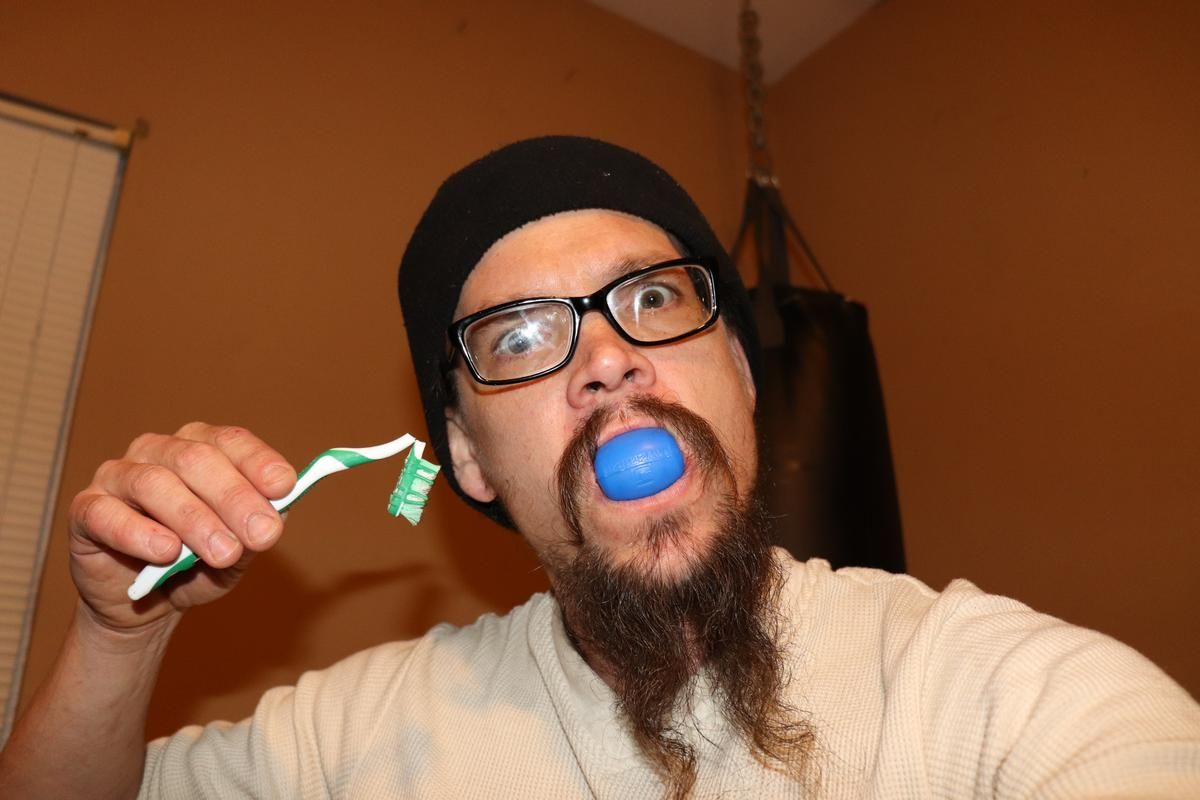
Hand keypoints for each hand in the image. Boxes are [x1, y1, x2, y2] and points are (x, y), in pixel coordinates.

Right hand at [67, 423, 296, 632]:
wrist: (146, 603)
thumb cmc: (197, 565)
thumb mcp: (237, 553)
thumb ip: (255, 532)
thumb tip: (279, 513)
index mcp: (201, 448)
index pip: (231, 442)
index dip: (258, 462)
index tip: (284, 487)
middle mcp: (159, 452)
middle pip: (197, 460)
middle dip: (235, 498)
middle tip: (263, 534)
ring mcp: (118, 475)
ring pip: (156, 484)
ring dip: (195, 519)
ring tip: (223, 553)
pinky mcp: (87, 508)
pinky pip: (108, 514)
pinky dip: (139, 533)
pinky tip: (165, 552)